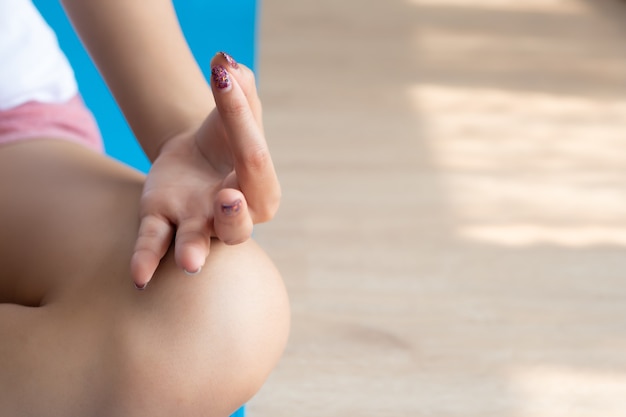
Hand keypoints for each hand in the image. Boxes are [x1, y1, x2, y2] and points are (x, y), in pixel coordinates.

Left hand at [130, 53, 279, 288]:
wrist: (197, 156)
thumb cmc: (227, 137)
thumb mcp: (237, 108)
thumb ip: (240, 87)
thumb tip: (228, 65)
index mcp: (260, 186)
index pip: (254, 157)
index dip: (240, 116)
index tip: (221, 77)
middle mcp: (234, 212)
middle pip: (240, 219)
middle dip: (235, 213)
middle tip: (229, 198)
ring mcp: (198, 222)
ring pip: (199, 239)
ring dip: (194, 249)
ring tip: (190, 263)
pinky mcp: (162, 220)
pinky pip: (155, 244)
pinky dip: (146, 260)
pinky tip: (138, 278)